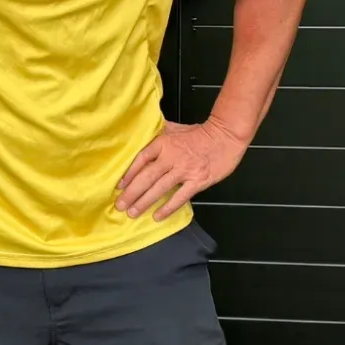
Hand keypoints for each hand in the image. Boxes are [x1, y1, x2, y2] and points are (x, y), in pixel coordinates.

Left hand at [117, 118, 246, 221]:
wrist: (226, 136)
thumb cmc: (199, 133)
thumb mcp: (174, 128)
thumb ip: (157, 132)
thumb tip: (140, 132)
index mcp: (163, 143)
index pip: (141, 159)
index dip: (128, 174)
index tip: (118, 186)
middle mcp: (171, 157)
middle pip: (146, 177)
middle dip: (131, 193)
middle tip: (119, 206)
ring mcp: (184, 170)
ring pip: (160, 189)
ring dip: (144, 202)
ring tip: (132, 213)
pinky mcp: (198, 181)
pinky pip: (180, 197)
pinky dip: (168, 208)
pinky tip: (157, 217)